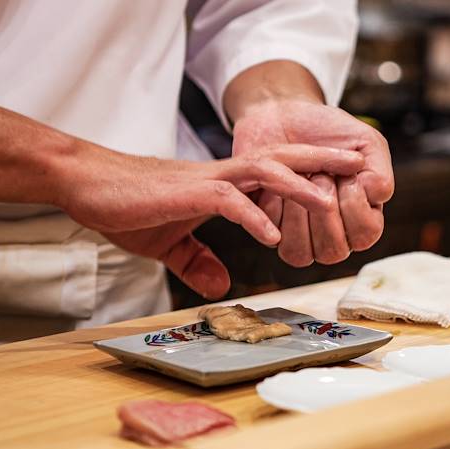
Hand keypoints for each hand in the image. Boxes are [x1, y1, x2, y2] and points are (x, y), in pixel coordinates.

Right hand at [59, 142, 363, 297]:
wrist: (88, 186)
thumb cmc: (127, 208)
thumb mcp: (170, 244)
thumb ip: (199, 262)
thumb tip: (223, 287)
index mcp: (222, 186)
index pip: (276, 172)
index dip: (309, 174)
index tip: (340, 182)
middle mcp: (222, 176)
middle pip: (283, 160)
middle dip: (322, 162)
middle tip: (361, 165)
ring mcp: (206, 181)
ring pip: (263, 171)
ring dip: (298, 186)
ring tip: (328, 203)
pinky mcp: (186, 193)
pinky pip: (227, 201)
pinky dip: (251, 217)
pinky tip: (270, 236)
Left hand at [232, 99, 393, 266]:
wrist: (283, 117)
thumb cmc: (328, 131)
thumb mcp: (366, 141)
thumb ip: (380, 172)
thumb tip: (375, 199)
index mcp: (362, 217)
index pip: (366, 234)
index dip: (355, 206)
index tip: (347, 175)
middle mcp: (333, 234)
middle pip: (334, 252)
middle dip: (325, 208)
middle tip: (320, 175)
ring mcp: (300, 236)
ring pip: (301, 254)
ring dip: (299, 212)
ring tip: (299, 180)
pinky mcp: (270, 229)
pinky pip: (272, 236)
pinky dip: (275, 206)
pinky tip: (277, 185)